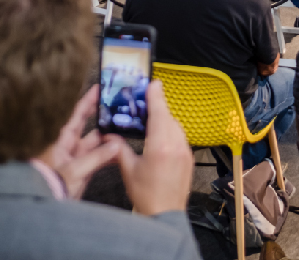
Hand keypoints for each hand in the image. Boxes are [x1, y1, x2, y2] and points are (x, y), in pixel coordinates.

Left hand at [39, 85, 124, 198]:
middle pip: (90, 132)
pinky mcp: (83, 172)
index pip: (77, 117)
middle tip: (118, 111)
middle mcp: (71, 149)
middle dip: (104, 123)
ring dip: (109, 142)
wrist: (46, 203)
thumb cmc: (53, 185)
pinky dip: (109, 157)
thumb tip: (115, 146)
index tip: (97, 89)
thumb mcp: (75, 170)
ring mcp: (77, 160)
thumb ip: (96, 158)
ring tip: (125, 133)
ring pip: (97, 147)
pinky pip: (98, 161)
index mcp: (63, 142)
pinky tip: (121, 154)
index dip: (87, 103)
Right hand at [123, 80, 195, 216]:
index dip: (156, 96)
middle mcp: (176, 146)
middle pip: (168, 117)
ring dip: (165, 120)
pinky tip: (161, 136)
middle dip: (158, 107)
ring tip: (152, 118)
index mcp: (160, 147)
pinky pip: (181, 138)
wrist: (165, 215)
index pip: (159, 113)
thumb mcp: (128, 170)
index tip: (153, 83)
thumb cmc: (146, 195)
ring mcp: (185, 152)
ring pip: (176, 127)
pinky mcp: (189, 159)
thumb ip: (119, 149)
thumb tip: (109, 136)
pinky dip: (171, 132)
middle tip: (147, 99)